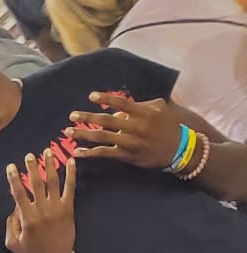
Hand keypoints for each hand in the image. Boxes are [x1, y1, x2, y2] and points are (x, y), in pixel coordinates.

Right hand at [3, 150, 76, 252]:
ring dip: (50, 165)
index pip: (19, 193)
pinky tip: (71, 162)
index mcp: (27, 217)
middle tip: (29, 155)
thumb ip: (11, 223)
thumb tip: (15, 207)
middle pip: (36, 183)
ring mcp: (57, 208)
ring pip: (53, 182)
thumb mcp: (12, 242)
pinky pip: (70, 188)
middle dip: (32, 167)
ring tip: (47, 151)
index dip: (14, 178)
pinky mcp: (69, 209)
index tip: (11, 166)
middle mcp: (42, 210)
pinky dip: (71, 174)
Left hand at [69, 91, 189, 170]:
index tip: (91, 96)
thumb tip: (119, 108)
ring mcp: (130, 142)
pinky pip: (105, 154)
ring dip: (83, 134)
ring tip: (68, 132)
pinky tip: (77, 152)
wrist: (182, 149)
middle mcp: (136, 127)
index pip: (121, 103)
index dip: (106, 99)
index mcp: (144, 112)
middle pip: (107, 121)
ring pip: (102, 137)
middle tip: (72, 115)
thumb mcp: (160, 108)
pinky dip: (89, 153)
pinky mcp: (127, 156)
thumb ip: (140, 105)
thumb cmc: (170, 125)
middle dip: (87, 117)